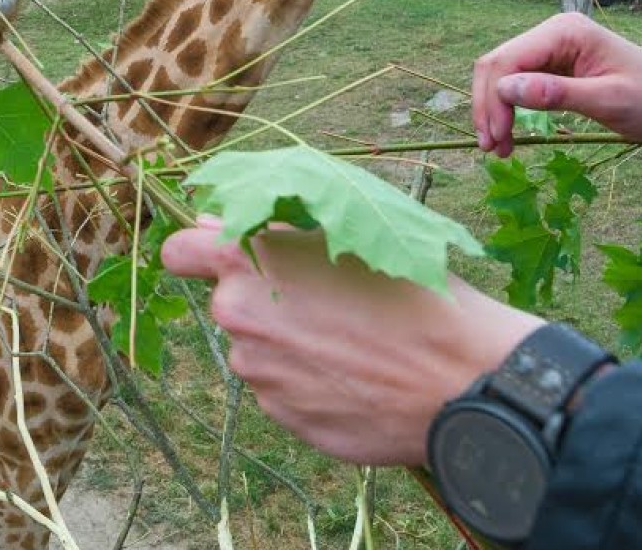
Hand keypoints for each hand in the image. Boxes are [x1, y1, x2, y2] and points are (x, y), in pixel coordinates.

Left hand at [162, 221, 539, 466]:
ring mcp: (259, 374)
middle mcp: (239, 319)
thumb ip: (271, 231)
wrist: (462, 380)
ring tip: (353, 341)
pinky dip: (310, 382)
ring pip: (259, 349)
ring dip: (289, 343)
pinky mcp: (283, 417)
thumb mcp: (347, 235)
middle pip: (231, 303)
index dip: (197, 251)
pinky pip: (284, 389)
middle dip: (264, 299)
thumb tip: (211, 225)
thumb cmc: (413, 293)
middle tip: (326, 300)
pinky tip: (357, 376)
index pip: (179, 252)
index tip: (218, 255)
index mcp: (248, 263)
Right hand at [472, 12, 641, 156]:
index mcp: (566, 31)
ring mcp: (556, 49)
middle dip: (488, 106)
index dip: (493, 100)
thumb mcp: (608, 101)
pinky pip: (521, 85)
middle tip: (492, 148)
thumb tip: (505, 89)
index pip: (508, 60)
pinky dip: (511, 111)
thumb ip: (555, 93)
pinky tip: (512, 135)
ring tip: (500, 148)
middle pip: (499, 65)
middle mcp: (555, 33)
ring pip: (505, 77)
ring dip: (495, 111)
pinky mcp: (559, 67)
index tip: (496, 139)